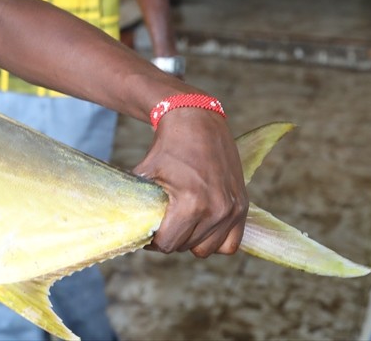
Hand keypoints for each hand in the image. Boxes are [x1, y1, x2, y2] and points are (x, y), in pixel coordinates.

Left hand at [132, 108, 246, 257]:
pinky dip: (215, 240)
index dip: (153, 241)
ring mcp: (232, 210)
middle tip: (162, 224)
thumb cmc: (168, 147)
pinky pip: (230, 243)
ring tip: (180, 224)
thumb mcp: (146, 172)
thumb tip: (128, 225)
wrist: (198, 122)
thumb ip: (138, 202)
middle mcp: (217, 210)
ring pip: (208, 248)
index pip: (169, 243)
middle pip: (187, 246)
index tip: (148, 232)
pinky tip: (201, 226)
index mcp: (192, 203)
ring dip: (192, 241)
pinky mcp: (242, 207)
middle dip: (171, 238)